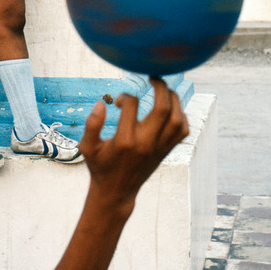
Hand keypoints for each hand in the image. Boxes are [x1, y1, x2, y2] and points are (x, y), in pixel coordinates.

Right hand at [78, 77, 188, 208]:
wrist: (117, 192)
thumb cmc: (100, 166)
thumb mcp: (87, 147)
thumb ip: (92, 125)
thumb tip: (102, 103)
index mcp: (124, 140)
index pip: (132, 105)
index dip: (125, 97)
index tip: (120, 102)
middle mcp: (145, 143)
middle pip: (162, 108)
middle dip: (160, 86)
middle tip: (153, 77)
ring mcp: (159, 148)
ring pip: (177, 118)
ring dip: (174, 99)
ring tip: (164, 90)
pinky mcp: (166, 151)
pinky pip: (182, 130)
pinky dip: (181, 116)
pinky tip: (171, 109)